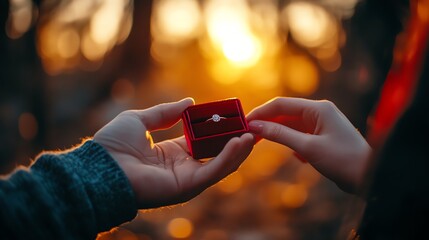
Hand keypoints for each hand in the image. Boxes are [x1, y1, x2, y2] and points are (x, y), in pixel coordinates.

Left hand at [93, 98, 253, 208]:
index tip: (232, 116)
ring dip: (239, 149)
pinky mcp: (188, 186)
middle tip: (253, 126)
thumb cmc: (114, 145)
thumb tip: (190, 102)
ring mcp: (186, 178)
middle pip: (216, 153)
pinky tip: (241, 141)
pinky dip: (230, 156)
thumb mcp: (141, 120)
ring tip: (253, 133)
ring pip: (221, 164)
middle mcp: (182, 167)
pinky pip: (214, 170)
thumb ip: (165, 113)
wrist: (100, 166)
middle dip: (235, 141)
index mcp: (172, 153)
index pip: (202, 140)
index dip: (217, 129)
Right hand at [247, 97, 370, 192]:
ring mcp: (321, 124)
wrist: (370, 176)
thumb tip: (255, 127)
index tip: (244, 122)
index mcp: (318, 108)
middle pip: (285, 113)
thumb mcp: (308, 147)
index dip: (260, 112)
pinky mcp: (323, 136)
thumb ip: (280, 135)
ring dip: (277, 134)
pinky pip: (300, 134)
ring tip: (260, 143)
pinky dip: (291, 142)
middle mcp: (319, 111)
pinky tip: (293, 155)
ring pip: (291, 125)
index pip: (281, 104)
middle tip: (247, 135)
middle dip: (266, 123)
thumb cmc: (343, 160)